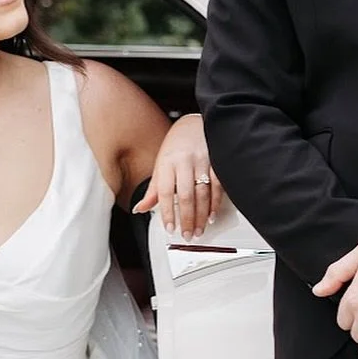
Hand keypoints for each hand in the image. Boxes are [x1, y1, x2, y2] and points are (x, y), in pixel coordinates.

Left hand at [133, 113, 223, 238]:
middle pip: (185, 196)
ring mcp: (202, 161)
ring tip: (199, 230)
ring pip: (202, 193)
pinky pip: (217, 186)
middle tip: (187, 235)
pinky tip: (212, 215)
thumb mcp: (160, 165)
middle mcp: (184, 161)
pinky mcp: (217, 161)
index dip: (167, 213)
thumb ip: (153, 190)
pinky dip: (215, 204)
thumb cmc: (176, 146)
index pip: (165, 193)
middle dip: (186, 219)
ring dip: (201, 216)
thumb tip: (140, 209)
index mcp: (167, 163)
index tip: (170, 229)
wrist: (194, 124)